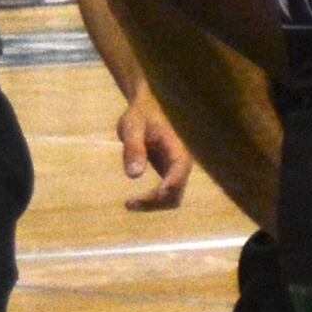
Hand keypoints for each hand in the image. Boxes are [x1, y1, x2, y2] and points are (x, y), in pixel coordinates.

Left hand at [116, 91, 191, 209]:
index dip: (165, 188)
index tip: (142, 198)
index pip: (178, 174)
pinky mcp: (170, 172)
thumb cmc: (141, 113)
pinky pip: (168, 193)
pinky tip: (137, 199)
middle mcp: (182, 162)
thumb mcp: (132, 126)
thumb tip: (133, 175)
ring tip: (130, 203)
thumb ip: (133, 148)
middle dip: (155, 202)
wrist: (149, 107)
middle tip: (128, 203)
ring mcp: (177, 169)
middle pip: (177, 192)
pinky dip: (154, 200)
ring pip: (174, 196)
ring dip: (155, 204)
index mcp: (178, 148)